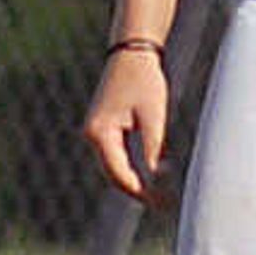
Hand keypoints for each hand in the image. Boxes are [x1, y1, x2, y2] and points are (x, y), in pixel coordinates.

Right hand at [83, 47, 174, 204]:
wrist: (132, 51)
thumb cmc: (144, 79)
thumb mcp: (153, 114)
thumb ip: (153, 146)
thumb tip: (155, 177)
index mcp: (101, 132)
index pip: (119, 173)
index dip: (140, 191)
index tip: (161, 201)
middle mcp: (93, 134)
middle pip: (113, 174)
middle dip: (136, 190)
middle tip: (162, 203)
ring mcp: (96, 130)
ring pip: (114, 166)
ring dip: (135, 179)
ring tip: (158, 193)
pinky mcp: (105, 126)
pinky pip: (116, 154)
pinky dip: (132, 166)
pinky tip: (151, 173)